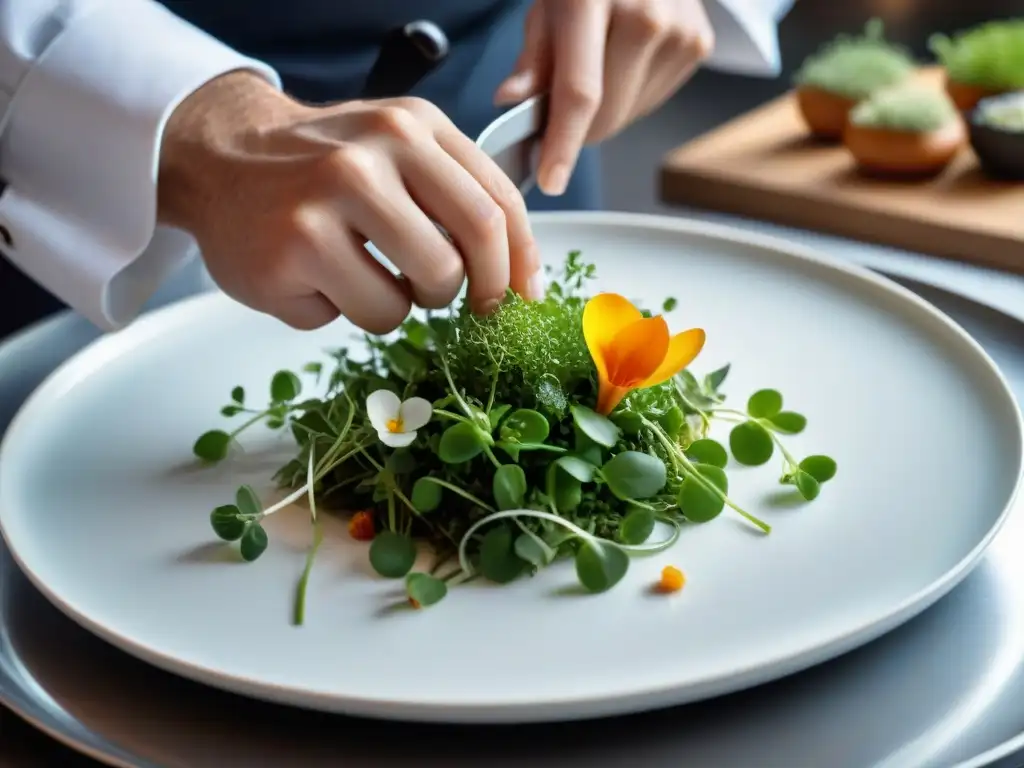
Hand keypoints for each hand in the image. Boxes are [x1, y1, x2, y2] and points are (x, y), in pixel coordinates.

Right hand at [158, 71, 541, 333]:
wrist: (220, 156)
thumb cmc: (322, 163)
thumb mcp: (397, 146)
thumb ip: (458, 191)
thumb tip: (521, 272)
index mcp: (412, 127)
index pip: (497, 205)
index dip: (521, 264)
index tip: (522, 297)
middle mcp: (370, 158)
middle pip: (466, 256)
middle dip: (472, 294)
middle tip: (451, 298)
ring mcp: (324, 206)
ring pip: (412, 299)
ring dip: (402, 306)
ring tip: (369, 278)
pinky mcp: (290, 254)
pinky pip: (355, 315)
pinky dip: (345, 312)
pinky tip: (318, 279)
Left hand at [495, 0, 714, 194]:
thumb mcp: (548, 5)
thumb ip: (532, 58)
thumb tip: (510, 100)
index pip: (579, 92)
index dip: (563, 144)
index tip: (551, 181)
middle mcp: (643, 14)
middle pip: (606, 114)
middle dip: (577, 128)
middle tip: (560, 104)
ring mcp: (678, 30)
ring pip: (629, 115)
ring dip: (605, 112)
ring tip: (599, 65)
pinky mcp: (698, 43)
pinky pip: (653, 100)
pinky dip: (631, 96)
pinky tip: (625, 60)